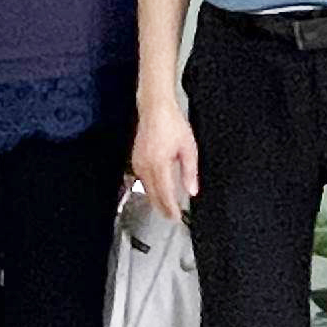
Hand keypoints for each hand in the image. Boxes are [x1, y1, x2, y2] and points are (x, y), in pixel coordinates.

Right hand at [131, 100, 199, 221]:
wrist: (155, 109)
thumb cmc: (172, 124)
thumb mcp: (188, 148)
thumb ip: (190, 172)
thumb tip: (192, 191)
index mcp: (159, 164)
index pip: (165, 193)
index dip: (170, 208)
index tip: (177, 217)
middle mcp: (146, 166)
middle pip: (153, 194)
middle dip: (162, 207)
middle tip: (172, 217)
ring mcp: (138, 163)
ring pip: (145, 188)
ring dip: (155, 199)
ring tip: (166, 207)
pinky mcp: (135, 159)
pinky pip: (141, 179)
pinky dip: (149, 188)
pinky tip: (156, 191)